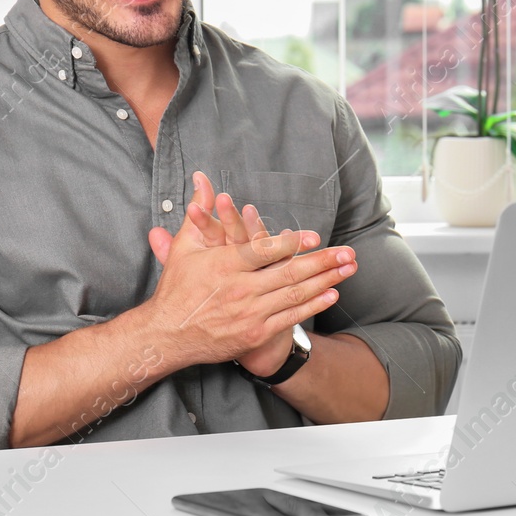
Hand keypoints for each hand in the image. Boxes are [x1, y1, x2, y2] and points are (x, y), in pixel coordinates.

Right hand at [146, 172, 356, 375]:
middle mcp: (239, 289)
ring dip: (325, 281)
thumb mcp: (186, 247)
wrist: (166, 336)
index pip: (264, 251)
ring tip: (347, 269)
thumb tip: (202, 179)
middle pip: (289, 273)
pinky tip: (331, 293)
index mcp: (224, 265)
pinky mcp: (254, 334)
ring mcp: (249, 314)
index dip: (292, 243)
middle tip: (348, 253)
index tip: (315, 236)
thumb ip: (200, 212)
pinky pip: (289, 318)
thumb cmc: (176, 288)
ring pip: (294, 295)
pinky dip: (313, 306)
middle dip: (322, 262)